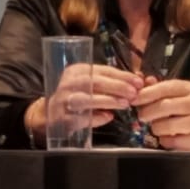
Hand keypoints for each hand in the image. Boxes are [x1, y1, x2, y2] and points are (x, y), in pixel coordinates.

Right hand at [25, 65, 141, 143]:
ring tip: (124, 104)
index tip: (139, 81)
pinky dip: (96, 118)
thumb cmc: (76, 96)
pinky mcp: (62, 118)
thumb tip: (139, 80)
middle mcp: (68, 83)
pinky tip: (108, 117)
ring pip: (86, 99)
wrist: (50, 114)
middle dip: (116, 87)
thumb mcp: (90, 84)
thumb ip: (111, 83)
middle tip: (134, 93)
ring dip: (107, 101)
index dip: (122, 75)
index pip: (101, 70)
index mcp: (77, 71)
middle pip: (93, 82)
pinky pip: (81, 118)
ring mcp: (63, 100)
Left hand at [134, 79, 189, 149]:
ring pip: (166, 125)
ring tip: (158, 126)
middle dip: (147, 112)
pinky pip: (173, 142)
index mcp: (189, 89)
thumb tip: (141, 81)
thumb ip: (162, 88)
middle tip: (143, 116)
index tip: (132, 99)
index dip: (144, 94)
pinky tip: (168, 136)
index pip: (163, 88)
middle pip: (163, 107)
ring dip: (155, 127)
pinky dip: (165, 140)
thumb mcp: (185, 92)